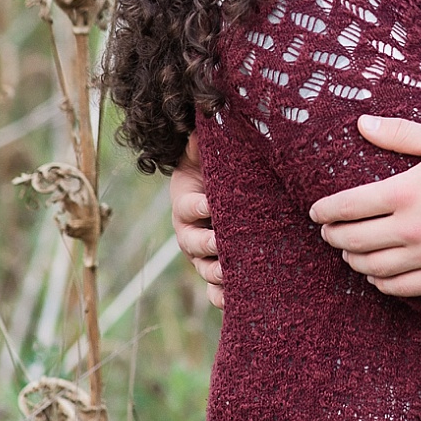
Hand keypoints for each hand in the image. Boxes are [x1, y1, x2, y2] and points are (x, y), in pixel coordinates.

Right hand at [169, 134, 223, 308]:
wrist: (220, 193)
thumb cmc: (215, 170)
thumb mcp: (207, 154)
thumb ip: (202, 143)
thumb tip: (201, 120)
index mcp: (186, 203)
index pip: (188, 206)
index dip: (197, 206)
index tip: (209, 204)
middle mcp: (191, 232)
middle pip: (194, 243)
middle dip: (207, 244)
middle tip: (221, 243)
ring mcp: (203, 254)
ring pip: (204, 268)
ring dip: (216, 273)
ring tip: (229, 274)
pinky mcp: (217, 269)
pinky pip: (215, 289)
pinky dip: (221, 296)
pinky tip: (233, 300)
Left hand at [310, 117, 420, 295]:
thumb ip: (399, 134)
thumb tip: (361, 123)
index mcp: (405, 192)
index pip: (348, 207)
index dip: (325, 211)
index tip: (316, 212)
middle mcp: (411, 228)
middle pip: (354, 241)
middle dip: (333, 236)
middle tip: (328, 232)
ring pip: (373, 268)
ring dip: (353, 261)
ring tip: (349, 254)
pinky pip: (401, 288)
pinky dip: (381, 284)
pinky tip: (377, 276)